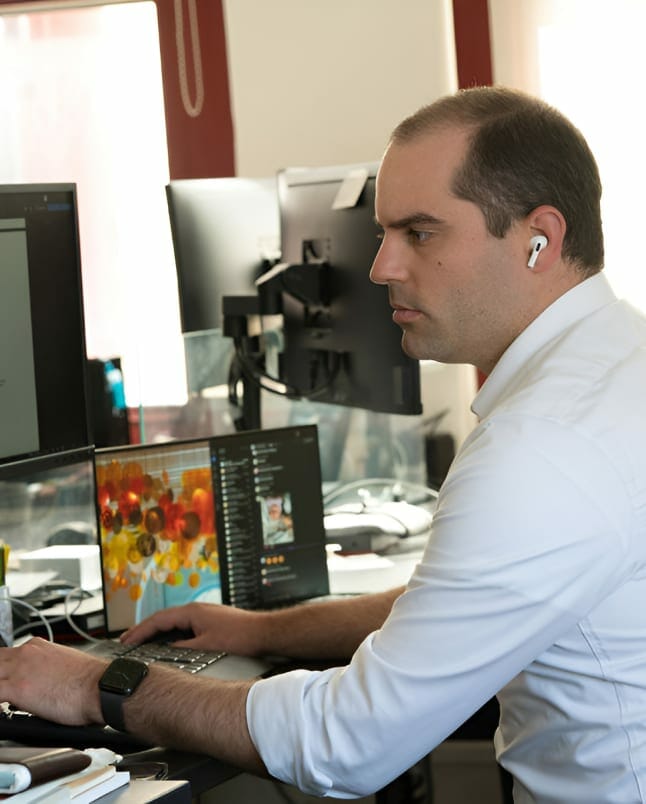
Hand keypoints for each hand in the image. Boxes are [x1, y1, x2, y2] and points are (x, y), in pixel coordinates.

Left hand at [0, 638, 105, 724]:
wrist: (100, 687)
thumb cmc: (89, 681)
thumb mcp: (65, 662)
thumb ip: (47, 666)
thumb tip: (43, 679)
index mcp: (37, 646)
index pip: (8, 654)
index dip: (5, 669)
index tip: (8, 679)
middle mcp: (26, 653)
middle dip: (0, 673)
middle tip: (7, 688)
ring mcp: (19, 669)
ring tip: (7, 700)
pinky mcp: (16, 688)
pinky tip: (3, 709)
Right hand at [120, 602, 267, 655]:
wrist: (263, 633)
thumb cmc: (240, 636)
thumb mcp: (207, 646)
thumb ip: (184, 647)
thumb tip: (167, 650)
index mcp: (192, 612)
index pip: (158, 620)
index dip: (140, 631)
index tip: (126, 641)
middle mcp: (196, 609)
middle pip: (163, 618)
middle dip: (143, 630)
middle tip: (127, 640)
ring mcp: (203, 614)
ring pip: (172, 622)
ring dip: (156, 631)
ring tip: (141, 641)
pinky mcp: (209, 621)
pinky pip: (182, 626)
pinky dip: (170, 633)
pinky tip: (167, 642)